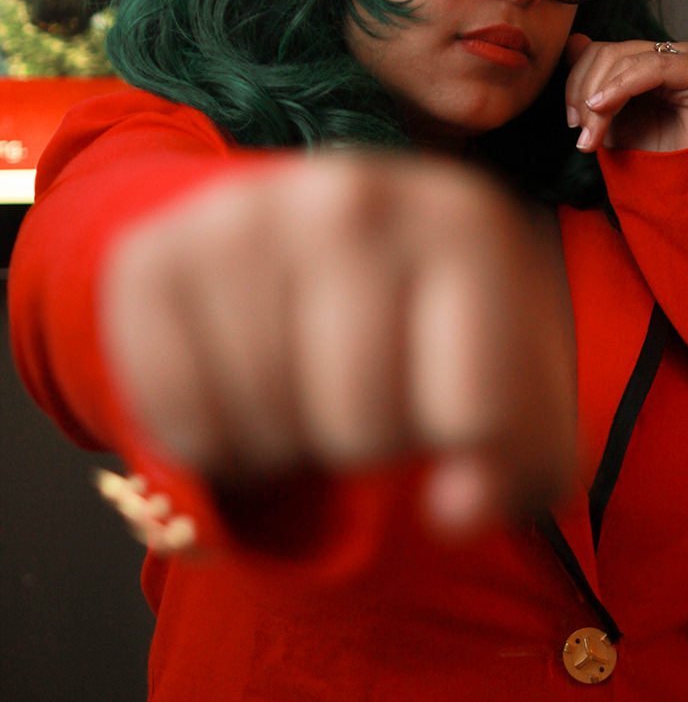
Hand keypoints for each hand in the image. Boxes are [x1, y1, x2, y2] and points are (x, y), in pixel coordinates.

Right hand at [100, 153, 576, 536]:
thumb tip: (456, 506)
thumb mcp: (517, 397)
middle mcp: (353, 195)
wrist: (333, 257)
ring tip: (305, 394)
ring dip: (284, 444)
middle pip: (356, 421)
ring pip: (263, 418)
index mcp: (467, 221)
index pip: (470, 414)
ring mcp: (245, 213)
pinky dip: (204, 439)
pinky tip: (239, 393)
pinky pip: (173, 409)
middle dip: (366, 444)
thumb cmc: (442, 340)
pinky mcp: (156, 252)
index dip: (462, 450)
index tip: (452, 407)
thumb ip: (518, 468)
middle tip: (363, 400)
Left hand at [564, 34, 687, 152]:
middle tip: (580, 131)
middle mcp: (671, 57)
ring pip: (627, 60)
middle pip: (611, 54)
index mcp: (648, 62)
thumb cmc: (653, 156)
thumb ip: (593, 81)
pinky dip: (622, 86)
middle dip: (585, 94)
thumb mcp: (610, 117)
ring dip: (601, 99)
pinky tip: (603, 107)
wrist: (685, 190)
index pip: (603, 52)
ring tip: (592, 134)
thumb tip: (573, 42)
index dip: (577, 81)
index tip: (571, 121)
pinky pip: (656, 68)